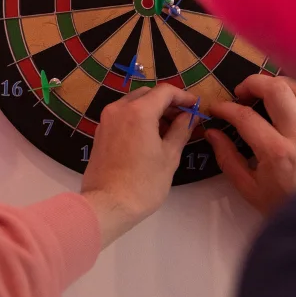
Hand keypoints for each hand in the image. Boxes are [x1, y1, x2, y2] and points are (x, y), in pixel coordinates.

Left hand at [81, 84, 198, 247]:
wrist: (107, 204)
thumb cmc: (143, 183)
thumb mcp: (169, 156)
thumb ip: (181, 130)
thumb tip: (190, 116)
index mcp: (138, 111)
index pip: (165, 91)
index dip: (183, 96)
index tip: (195, 106)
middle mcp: (119, 109)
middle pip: (147, 94)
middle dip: (167, 102)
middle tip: (183, 118)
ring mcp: (106, 120)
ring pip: (133, 103)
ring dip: (152, 109)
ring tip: (168, 129)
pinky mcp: (100, 132)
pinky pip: (122, 115)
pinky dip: (137, 118)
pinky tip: (149, 136)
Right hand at [206, 75, 295, 215]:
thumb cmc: (283, 206)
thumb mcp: (249, 190)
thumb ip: (228, 159)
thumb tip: (213, 133)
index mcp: (276, 152)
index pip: (245, 117)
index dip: (225, 108)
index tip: (216, 109)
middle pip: (278, 90)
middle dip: (253, 83)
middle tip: (241, 92)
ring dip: (281, 84)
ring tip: (267, 92)